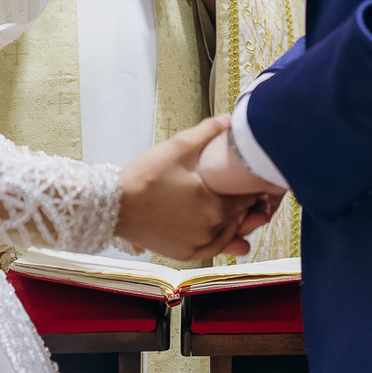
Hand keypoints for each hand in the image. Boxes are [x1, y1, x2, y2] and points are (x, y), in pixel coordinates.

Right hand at [116, 117, 275, 260]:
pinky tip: (221, 231)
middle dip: (248, 206)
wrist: (115, 206)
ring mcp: (197, 245)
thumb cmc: (146, 176)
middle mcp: (212, 230)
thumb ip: (207, 132)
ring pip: (229, 237)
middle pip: (242, 219)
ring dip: (237, 224)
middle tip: (250, 192)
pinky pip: (212, 249)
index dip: (255, 188)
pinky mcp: (184, 253)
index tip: (256, 179)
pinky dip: (221, 241)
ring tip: (238, 211)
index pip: (249, 199)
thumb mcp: (178, 148)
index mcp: (216, 206)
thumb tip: (229, 119)